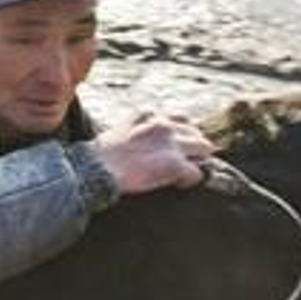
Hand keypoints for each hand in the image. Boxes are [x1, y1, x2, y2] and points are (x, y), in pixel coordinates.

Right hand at [91, 113, 214, 195]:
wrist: (96, 169)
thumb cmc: (100, 156)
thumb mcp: (120, 131)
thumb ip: (138, 130)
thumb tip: (145, 144)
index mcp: (148, 114)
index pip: (179, 119)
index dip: (180, 134)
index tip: (175, 146)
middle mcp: (164, 124)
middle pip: (196, 132)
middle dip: (193, 146)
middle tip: (185, 161)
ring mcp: (171, 144)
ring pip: (204, 148)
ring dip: (196, 160)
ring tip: (184, 172)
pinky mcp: (175, 164)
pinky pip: (197, 173)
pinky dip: (189, 181)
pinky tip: (178, 185)